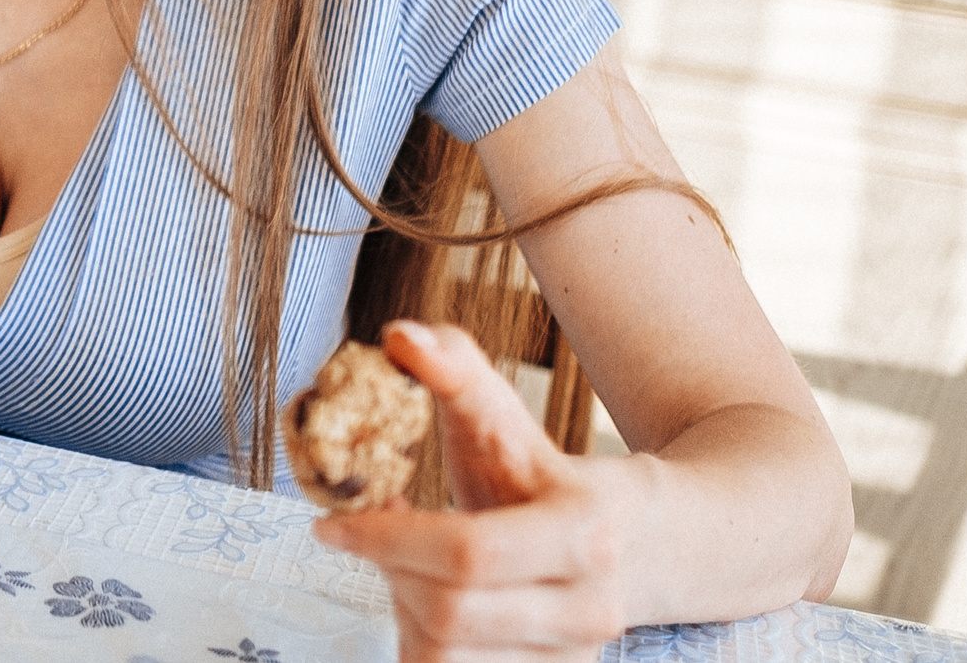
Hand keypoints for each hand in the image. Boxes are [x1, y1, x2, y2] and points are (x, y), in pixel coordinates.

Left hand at [311, 321, 629, 660]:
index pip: (468, 553)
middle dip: (389, 569)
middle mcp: (589, 608)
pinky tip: (422, 595)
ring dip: (401, 605)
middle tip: (367, 533)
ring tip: (404, 561)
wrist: (636, 545)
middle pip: (450, 613)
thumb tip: (399, 336)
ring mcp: (572, 659)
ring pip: (446, 655)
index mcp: (586, 534)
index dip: (385, 539)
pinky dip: (420, 638)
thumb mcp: (506, 418)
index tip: (330, 522)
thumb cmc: (547, 475)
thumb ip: (455, 371)